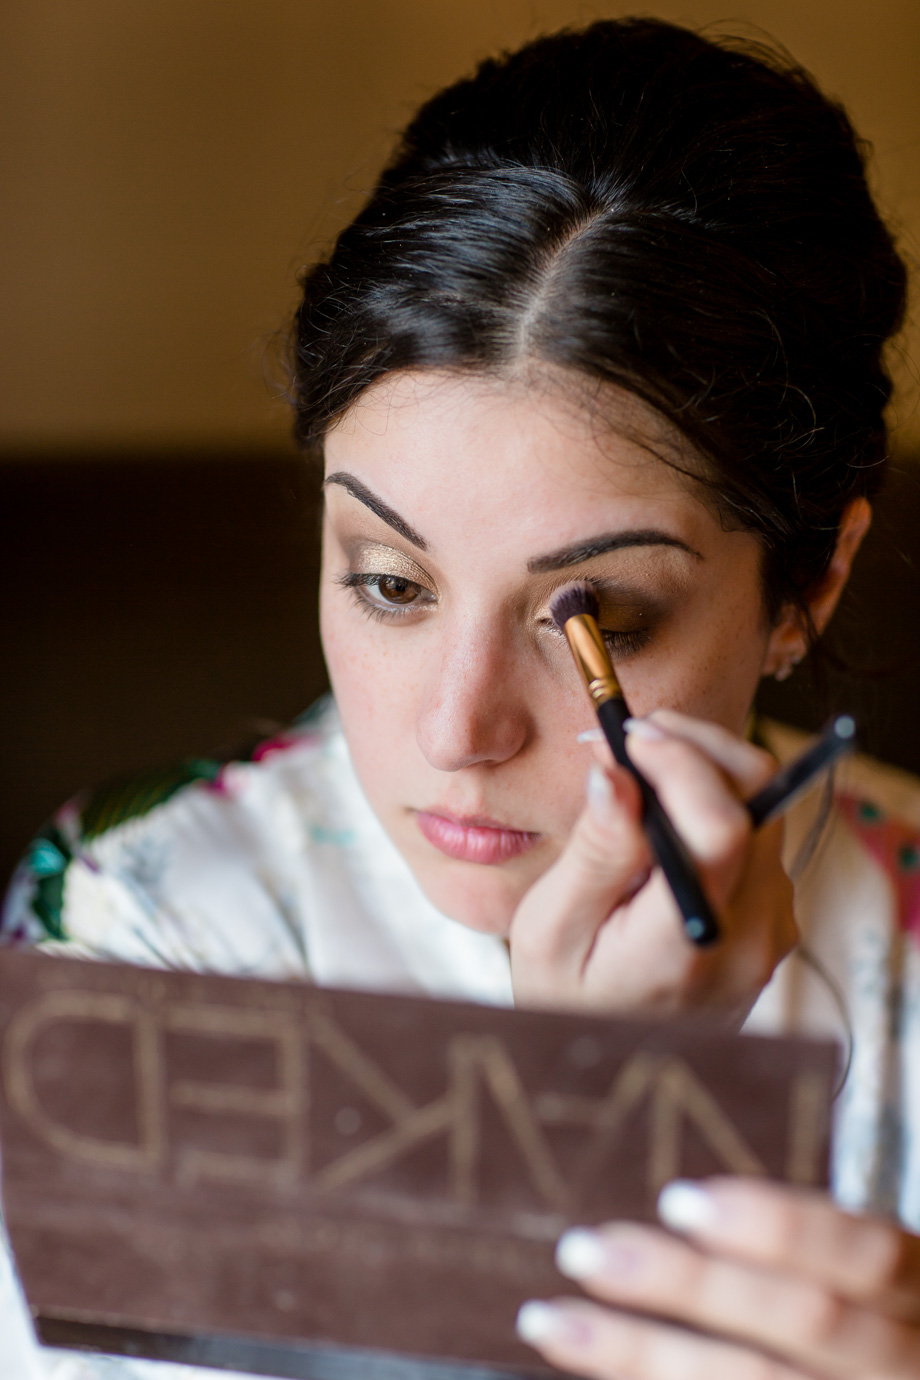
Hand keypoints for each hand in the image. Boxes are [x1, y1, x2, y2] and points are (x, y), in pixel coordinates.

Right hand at [508, 710, 796, 1022]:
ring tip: (635, 766)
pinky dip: (715, 800)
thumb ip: (594, 851)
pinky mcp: (776, 920)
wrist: (616, 1069)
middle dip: (696, 746)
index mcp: (687, 944)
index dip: (683, 762)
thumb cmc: (567, 1000)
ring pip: (764, 808)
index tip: (629, 735)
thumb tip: (614, 771)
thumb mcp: (550, 931)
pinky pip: (759, 835)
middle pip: (758, 801)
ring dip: (705, 768)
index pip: (721, 827)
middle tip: (630, 733)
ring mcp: (773, 930)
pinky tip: (660, 808)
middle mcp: (751, 937)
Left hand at [515, 1177, 919, 1378]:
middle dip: (688, 1285)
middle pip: (803, 1322)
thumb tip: (690, 1167)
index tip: (678, 1199)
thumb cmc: (869, 1324)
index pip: (864, 1254)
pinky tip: (596, 1375)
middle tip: (584, 1250)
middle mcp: (907, 1364)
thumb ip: (805, 1243)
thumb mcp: (871, 1283)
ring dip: (640, 1358)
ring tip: (550, 1321)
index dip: (779, 1226)